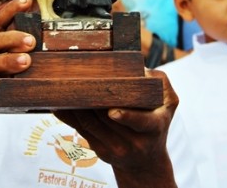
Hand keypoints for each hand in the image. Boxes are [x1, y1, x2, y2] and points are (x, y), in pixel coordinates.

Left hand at [54, 70, 177, 184]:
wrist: (145, 160)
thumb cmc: (156, 122)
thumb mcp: (168, 103)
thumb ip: (159, 83)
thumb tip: (137, 67)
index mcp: (154, 127)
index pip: (141, 122)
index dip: (126, 117)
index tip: (113, 112)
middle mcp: (135, 141)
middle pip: (108, 118)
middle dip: (93, 101)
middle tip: (79, 81)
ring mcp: (116, 149)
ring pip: (91, 124)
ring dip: (76, 106)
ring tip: (65, 89)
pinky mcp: (100, 151)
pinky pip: (82, 131)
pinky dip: (69, 117)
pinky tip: (58, 105)